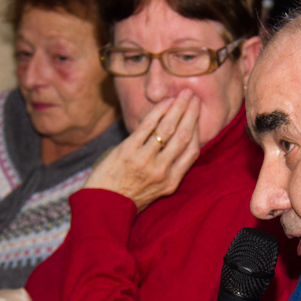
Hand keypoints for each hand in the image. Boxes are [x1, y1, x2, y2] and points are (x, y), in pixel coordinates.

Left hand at [84, 89, 200, 211]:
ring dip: (178, 107)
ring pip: (167, 128)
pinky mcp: (128, 151)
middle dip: (191, 113)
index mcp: (171, 182)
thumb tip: (177, 145)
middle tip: (195, 97)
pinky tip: (165, 102)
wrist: (103, 205)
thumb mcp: (157, 190)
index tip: (197, 117)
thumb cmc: (130, 197)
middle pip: (183, 136)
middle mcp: (161, 171)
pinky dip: (158, 111)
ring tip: (184, 94)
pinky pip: (147, 126)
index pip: (192, 151)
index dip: (197, 130)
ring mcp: (145, 160)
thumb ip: (169, 170)